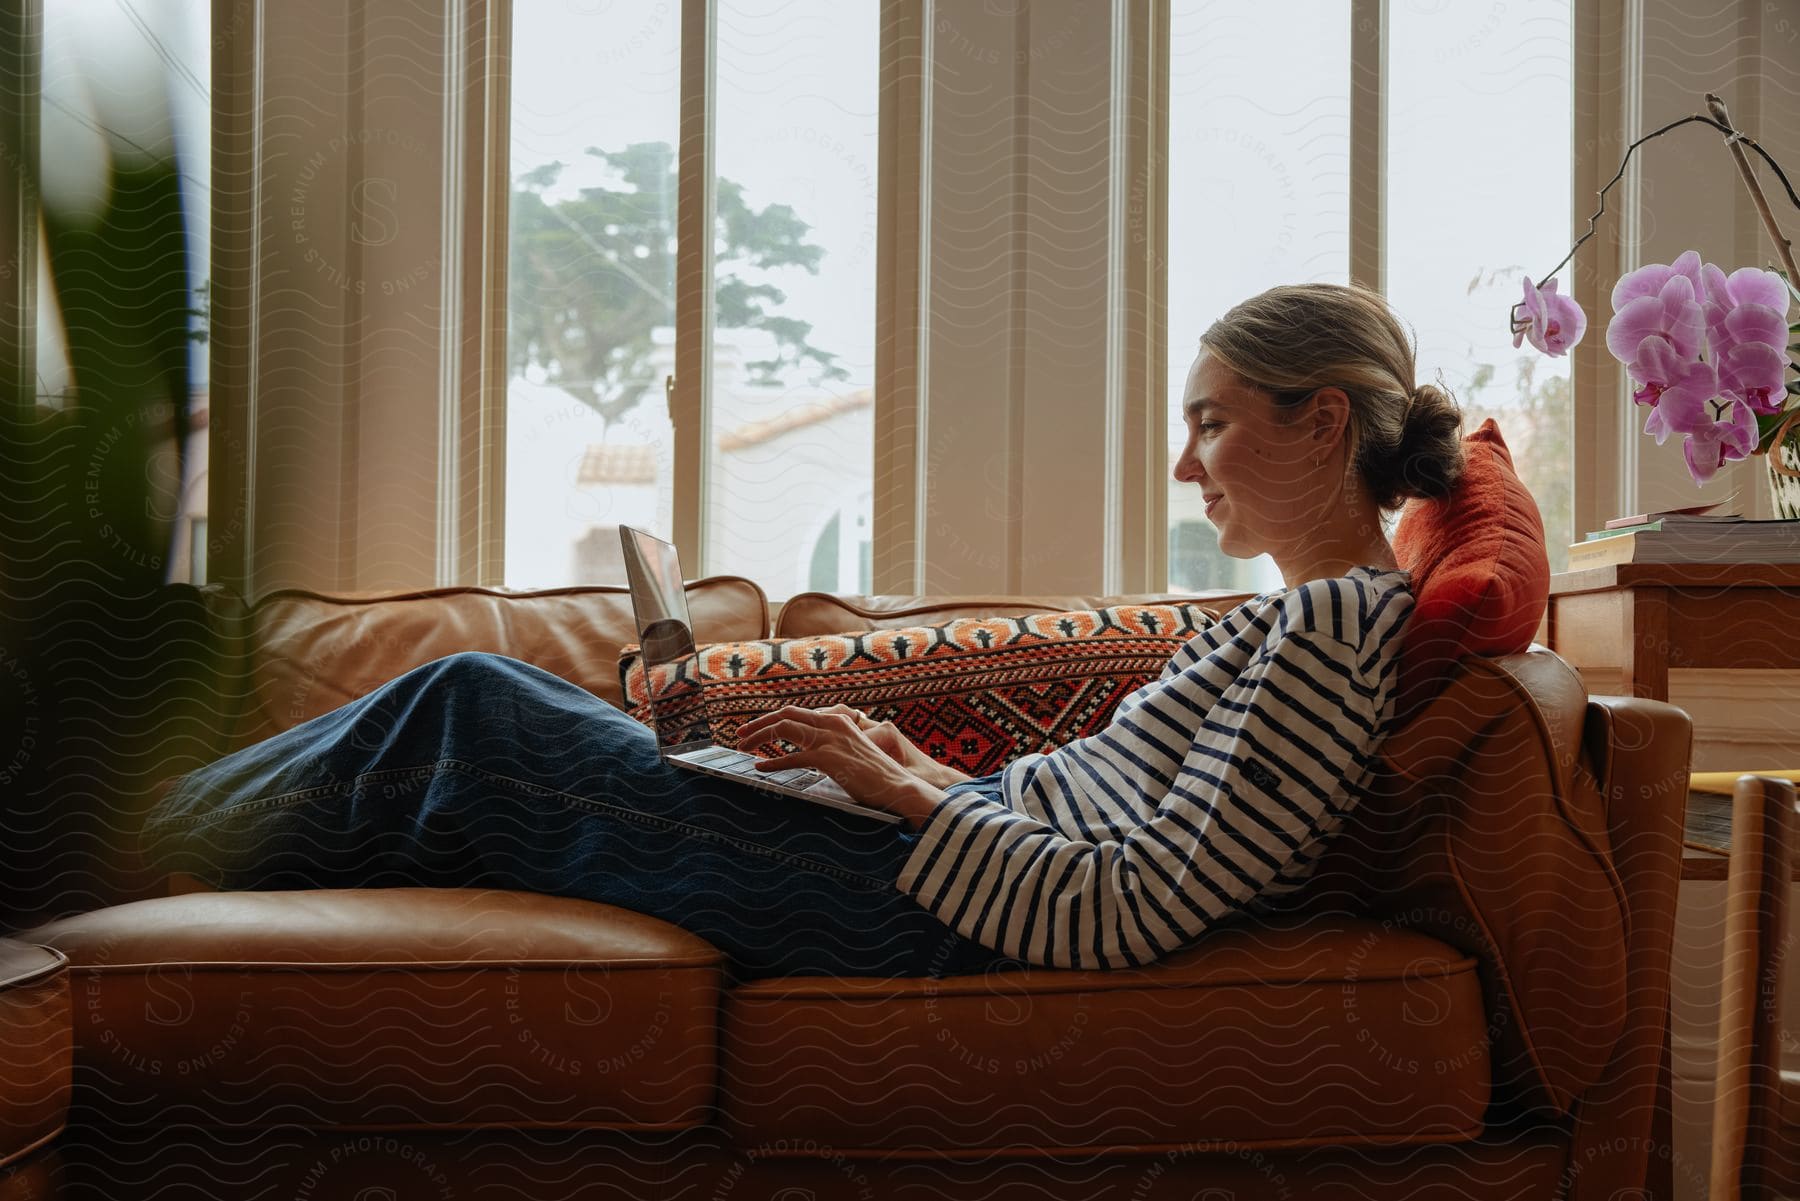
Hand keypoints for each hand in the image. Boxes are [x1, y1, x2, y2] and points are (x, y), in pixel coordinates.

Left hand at [735, 705, 946, 827]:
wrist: (897, 787)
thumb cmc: (876, 776)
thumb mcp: (852, 753)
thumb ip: (832, 746)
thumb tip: (809, 754)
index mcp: (838, 720)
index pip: (797, 713)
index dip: (774, 720)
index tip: (757, 729)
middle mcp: (832, 723)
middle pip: (785, 714)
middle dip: (759, 723)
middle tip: (740, 734)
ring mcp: (829, 739)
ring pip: (784, 728)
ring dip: (759, 736)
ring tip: (743, 746)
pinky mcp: (827, 758)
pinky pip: (792, 756)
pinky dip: (773, 761)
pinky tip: (760, 767)